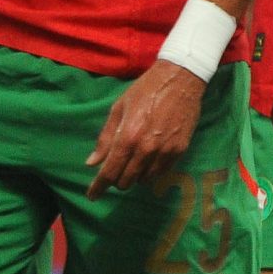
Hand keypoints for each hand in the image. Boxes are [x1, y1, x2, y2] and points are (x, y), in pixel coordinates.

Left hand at [87, 60, 207, 195]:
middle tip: (115, 169)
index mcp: (128, 137)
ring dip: (135, 175)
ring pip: (144, 180)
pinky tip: (149, 158)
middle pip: (126, 181)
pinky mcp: (180, 150)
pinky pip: (161, 172)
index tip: (92, 196)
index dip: (98, 187)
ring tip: (134, 161)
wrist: (180, 78)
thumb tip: (92, 163)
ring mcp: (165, 151)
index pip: (109, 172)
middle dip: (116, 180)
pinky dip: (151, 171)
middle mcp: (146, 149)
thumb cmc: (145, 90)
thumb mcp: (119, 108)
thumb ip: (106, 138)